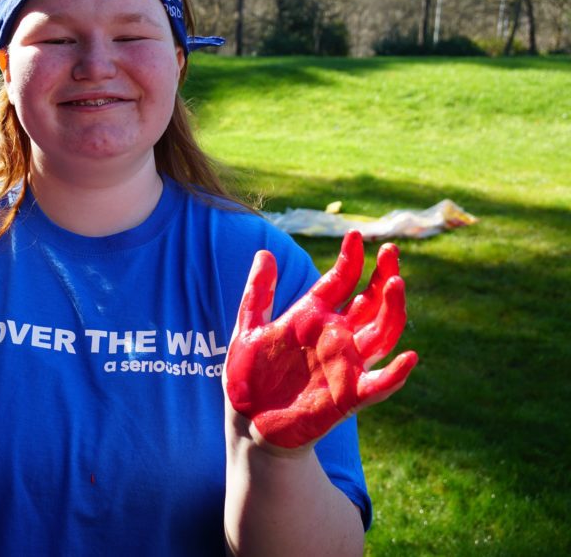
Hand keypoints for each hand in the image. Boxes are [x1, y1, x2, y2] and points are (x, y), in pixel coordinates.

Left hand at [225, 231, 417, 449]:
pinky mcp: (348, 396)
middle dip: (383, 276)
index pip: (340, 281)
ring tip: (396, 285)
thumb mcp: (249, 329)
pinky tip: (409, 358)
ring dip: (392, 311)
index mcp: (312, 317)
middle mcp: (335, 337)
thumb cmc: (248, 376)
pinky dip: (396, 373)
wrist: (247, 421)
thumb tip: (265, 252)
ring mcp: (344, 364)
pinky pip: (379, 384)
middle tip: (390, 250)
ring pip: (381, 333)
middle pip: (371, 302)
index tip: (355, 235)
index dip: (350, 259)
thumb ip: (258, 293)